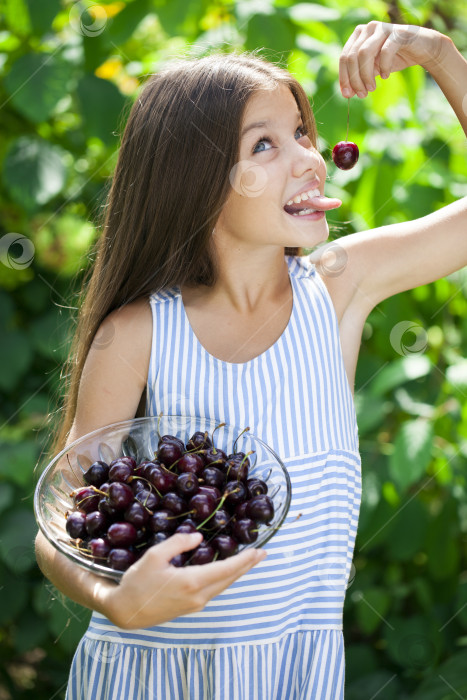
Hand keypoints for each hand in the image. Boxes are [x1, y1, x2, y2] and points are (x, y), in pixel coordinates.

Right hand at [99, 532, 266, 629]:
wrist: (126, 612)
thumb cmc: (138, 582)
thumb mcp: (155, 556)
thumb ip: (178, 543)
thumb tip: (199, 538)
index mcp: (192, 582)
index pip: (226, 569)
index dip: (244, 560)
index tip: (259, 551)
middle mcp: (199, 596)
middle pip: (229, 579)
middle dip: (247, 566)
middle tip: (262, 554)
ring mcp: (195, 604)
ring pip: (223, 586)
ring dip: (237, 573)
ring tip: (250, 562)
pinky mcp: (190, 607)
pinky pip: (214, 591)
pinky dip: (225, 579)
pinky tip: (227, 572)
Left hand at [339, 21, 448, 97]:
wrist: (421, 50)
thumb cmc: (394, 59)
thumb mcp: (373, 70)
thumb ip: (359, 78)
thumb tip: (347, 94)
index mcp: (359, 35)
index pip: (344, 57)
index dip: (344, 78)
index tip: (347, 95)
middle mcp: (368, 28)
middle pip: (352, 57)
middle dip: (355, 80)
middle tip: (362, 95)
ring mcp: (383, 28)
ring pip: (364, 54)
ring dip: (366, 75)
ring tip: (372, 88)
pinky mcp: (398, 33)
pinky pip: (385, 52)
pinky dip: (383, 67)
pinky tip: (386, 76)